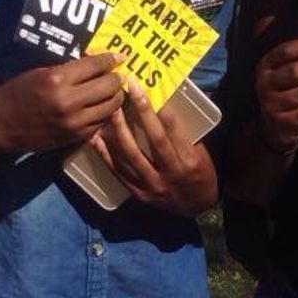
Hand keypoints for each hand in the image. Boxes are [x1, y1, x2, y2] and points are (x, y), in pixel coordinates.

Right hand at [0, 53, 123, 153]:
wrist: (1, 124)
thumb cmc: (18, 92)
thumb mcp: (41, 72)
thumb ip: (68, 69)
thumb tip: (94, 63)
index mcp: (58, 79)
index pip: (96, 65)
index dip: (111, 59)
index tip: (120, 56)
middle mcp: (69, 101)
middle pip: (109, 86)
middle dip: (117, 78)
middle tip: (118, 75)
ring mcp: (74, 122)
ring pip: (110, 107)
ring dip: (116, 97)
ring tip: (114, 91)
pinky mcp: (75, 137)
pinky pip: (101, 123)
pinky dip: (105, 114)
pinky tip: (102, 107)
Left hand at [91, 83, 217, 215]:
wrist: (196, 208)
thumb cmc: (201, 174)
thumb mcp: (200, 154)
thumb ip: (182, 135)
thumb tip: (162, 107)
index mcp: (189, 160)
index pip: (173, 130)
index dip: (159, 107)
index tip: (145, 89)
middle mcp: (171, 173)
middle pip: (153, 139)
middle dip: (140, 113)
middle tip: (127, 91)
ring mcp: (154, 185)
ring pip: (132, 156)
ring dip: (119, 132)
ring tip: (110, 112)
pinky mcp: (140, 194)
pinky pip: (120, 173)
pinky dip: (106, 156)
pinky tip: (96, 140)